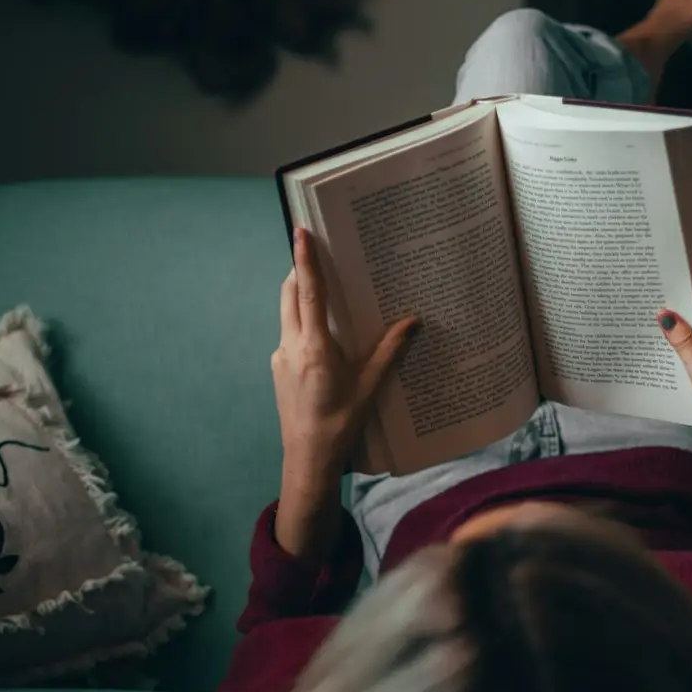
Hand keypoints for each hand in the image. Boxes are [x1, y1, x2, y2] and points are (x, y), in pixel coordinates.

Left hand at [273, 227, 414, 481]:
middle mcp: (291, 347)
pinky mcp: (278, 368)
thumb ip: (389, 351)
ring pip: (287, 313)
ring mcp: (281, 357)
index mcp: (315, 348)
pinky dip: (302, 323)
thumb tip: (413, 322)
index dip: (305, 259)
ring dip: (300, 296)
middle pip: (290, 294)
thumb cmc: (340, 425)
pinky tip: (323, 335)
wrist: (307, 459)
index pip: (309, 292)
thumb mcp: (370, 388)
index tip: (300, 232)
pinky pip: (289, 334)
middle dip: (301, 271)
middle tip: (317, 254)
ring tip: (325, 292)